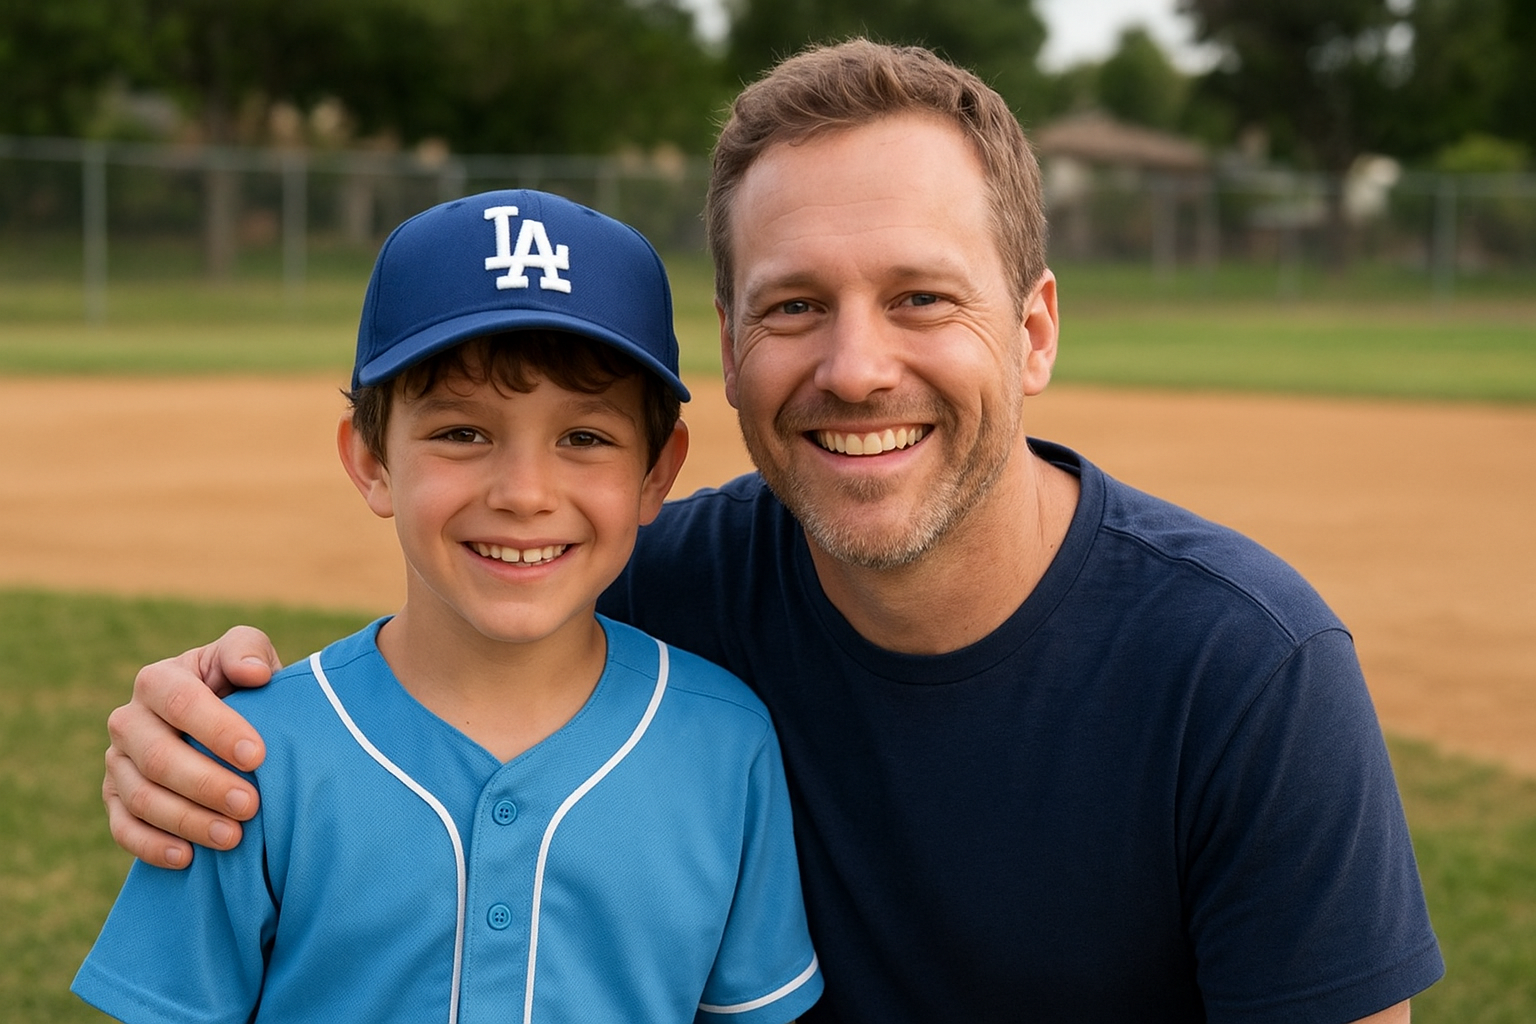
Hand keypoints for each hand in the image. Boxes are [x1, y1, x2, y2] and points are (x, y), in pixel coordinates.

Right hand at [103, 626, 281, 868]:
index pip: (181, 701)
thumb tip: (254, 673)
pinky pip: (123, 828)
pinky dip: (152, 846)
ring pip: (141, 797)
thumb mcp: (251, 657)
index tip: (256, 756)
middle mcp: (129, 720)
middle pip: (157, 756)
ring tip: (234, 837)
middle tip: (250, 805)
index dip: (217, 729)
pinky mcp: (115, 799)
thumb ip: (248, 651)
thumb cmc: (245, 688)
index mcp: (159, 679)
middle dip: (206, 783)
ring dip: (187, 820)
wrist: (229, 728)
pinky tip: (188, 858)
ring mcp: (117, 762)